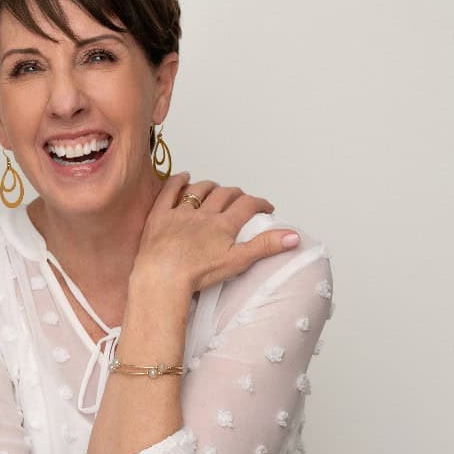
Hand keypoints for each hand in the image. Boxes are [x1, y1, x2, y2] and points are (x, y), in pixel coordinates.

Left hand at [134, 170, 300, 292]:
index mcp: (223, 225)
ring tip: (216, 188)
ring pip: (199, 191)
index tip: (266, 207)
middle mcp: (203, 214)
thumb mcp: (238, 261)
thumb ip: (266, 246)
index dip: (259, 204)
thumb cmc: (198, 274)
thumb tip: (294, 237)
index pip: (247, 206)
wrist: (163, 276)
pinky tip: (183, 177)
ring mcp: (180, 213)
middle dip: (236, 194)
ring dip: (210, 187)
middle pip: (224, 195)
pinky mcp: (160, 217)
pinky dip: (178, 181)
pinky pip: (169, 192)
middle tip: (241, 198)